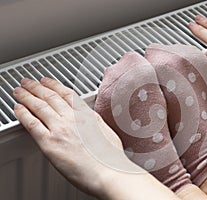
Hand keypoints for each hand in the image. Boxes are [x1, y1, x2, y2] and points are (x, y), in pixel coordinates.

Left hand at [13, 78, 181, 199]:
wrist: (108, 172)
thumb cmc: (111, 159)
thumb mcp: (107, 133)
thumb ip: (95, 124)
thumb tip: (90, 121)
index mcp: (88, 115)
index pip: (68, 94)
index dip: (55, 85)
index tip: (48, 81)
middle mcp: (73, 118)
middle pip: (51, 96)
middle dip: (37, 87)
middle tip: (29, 81)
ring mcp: (61, 128)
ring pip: (40, 106)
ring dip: (27, 96)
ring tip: (19, 91)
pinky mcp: (50, 143)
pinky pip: (32, 123)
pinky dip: (23, 114)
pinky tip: (18, 108)